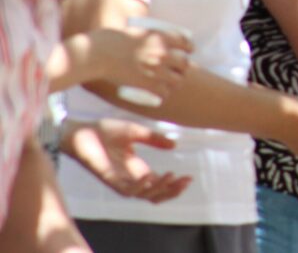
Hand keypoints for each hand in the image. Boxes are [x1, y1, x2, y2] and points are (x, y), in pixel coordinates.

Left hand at [61, 119, 191, 202]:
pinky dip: (140, 186)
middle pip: (154, 194)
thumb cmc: (102, 131)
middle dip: (171, 191)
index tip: (189, 177)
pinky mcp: (108, 178)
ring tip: (172, 176)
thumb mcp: (134, 131)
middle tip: (186, 181)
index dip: (174, 184)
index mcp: (136, 169)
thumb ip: (153, 139)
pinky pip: (126, 189)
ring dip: (159, 189)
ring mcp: (119, 180)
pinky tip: (150, 176)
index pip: (158, 184)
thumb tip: (175, 144)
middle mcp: (129, 178)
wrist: (79, 130)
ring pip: (143, 195)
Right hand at [88, 25, 192, 99]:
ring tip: (172, 81)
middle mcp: (162, 53)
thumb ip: (147, 36)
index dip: (189, 47)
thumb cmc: (111, 40)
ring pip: (178, 79)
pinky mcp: (147, 84)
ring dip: (176, 80)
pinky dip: (165, 93)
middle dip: (184, 66)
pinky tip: (162, 92)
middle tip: (179, 68)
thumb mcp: (136, 31)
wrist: (97, 53)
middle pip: (184, 62)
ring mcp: (156, 70)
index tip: (189, 50)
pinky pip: (164, 92)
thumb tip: (152, 40)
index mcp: (160, 37)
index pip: (185, 42)